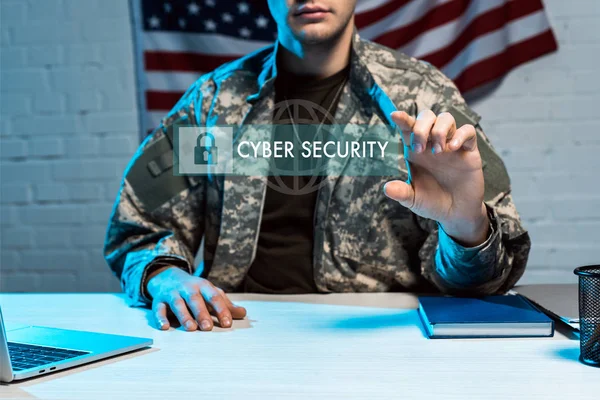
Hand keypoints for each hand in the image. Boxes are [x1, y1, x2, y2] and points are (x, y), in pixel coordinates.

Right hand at [146, 267, 246, 330]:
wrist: (168, 277)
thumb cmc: (195, 289)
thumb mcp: (210, 293)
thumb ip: (226, 304)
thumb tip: (243, 313)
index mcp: (203, 286)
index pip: (214, 297)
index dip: (221, 310)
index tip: (227, 324)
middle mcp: (188, 288)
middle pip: (195, 299)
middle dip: (202, 313)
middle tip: (207, 328)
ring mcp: (173, 293)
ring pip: (178, 303)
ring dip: (184, 316)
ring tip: (191, 328)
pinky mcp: (159, 300)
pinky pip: (158, 308)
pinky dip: (160, 317)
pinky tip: (165, 327)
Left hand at [385, 110, 488, 246]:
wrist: (456, 213)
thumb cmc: (432, 202)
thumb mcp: (414, 199)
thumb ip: (401, 193)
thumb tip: (386, 189)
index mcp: (416, 150)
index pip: (408, 128)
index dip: (402, 119)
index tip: (394, 115)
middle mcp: (432, 143)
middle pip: (427, 116)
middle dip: (421, 126)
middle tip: (419, 149)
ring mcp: (451, 144)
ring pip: (446, 118)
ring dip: (439, 129)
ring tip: (438, 151)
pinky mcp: (469, 150)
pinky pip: (468, 131)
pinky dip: (460, 135)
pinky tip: (453, 148)